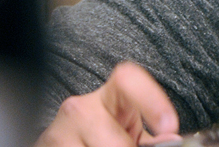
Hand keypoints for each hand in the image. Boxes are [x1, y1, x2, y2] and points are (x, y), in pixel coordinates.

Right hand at [37, 62, 178, 146]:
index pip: (128, 79)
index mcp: (110, 96)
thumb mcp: (127, 130)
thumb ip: (150, 138)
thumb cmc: (102, 135)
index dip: (152, 100)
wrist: (65, 143)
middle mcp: (80, 109)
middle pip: (115, 141)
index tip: (169, 127)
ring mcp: (59, 131)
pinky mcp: (47, 146)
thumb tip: (171, 142)